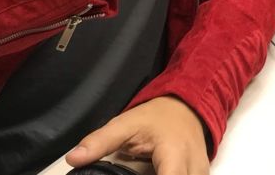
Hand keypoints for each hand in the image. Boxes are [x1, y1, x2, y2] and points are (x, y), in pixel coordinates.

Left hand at [66, 96, 209, 174]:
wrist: (186, 107)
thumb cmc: (158, 116)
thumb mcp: (127, 123)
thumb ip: (101, 142)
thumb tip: (74, 158)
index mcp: (174, 153)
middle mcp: (193, 166)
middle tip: (135, 173)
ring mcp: (200, 173)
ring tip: (144, 172)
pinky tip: (153, 173)